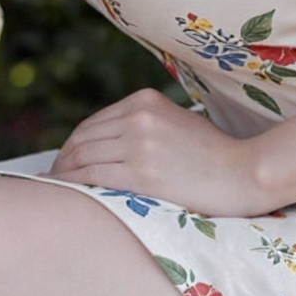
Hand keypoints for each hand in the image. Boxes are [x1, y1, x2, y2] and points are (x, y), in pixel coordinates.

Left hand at [49, 88, 271, 218]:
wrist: (243, 173)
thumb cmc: (213, 154)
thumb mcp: (175, 122)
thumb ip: (142, 126)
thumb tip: (106, 144)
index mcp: (145, 100)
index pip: (94, 123)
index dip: (72, 144)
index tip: (63, 160)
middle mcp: (138, 117)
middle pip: (84, 139)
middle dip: (63, 160)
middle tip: (51, 178)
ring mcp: (140, 144)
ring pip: (84, 158)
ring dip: (63, 174)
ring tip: (53, 189)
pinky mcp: (142, 173)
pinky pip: (94, 178)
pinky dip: (72, 186)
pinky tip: (64, 195)